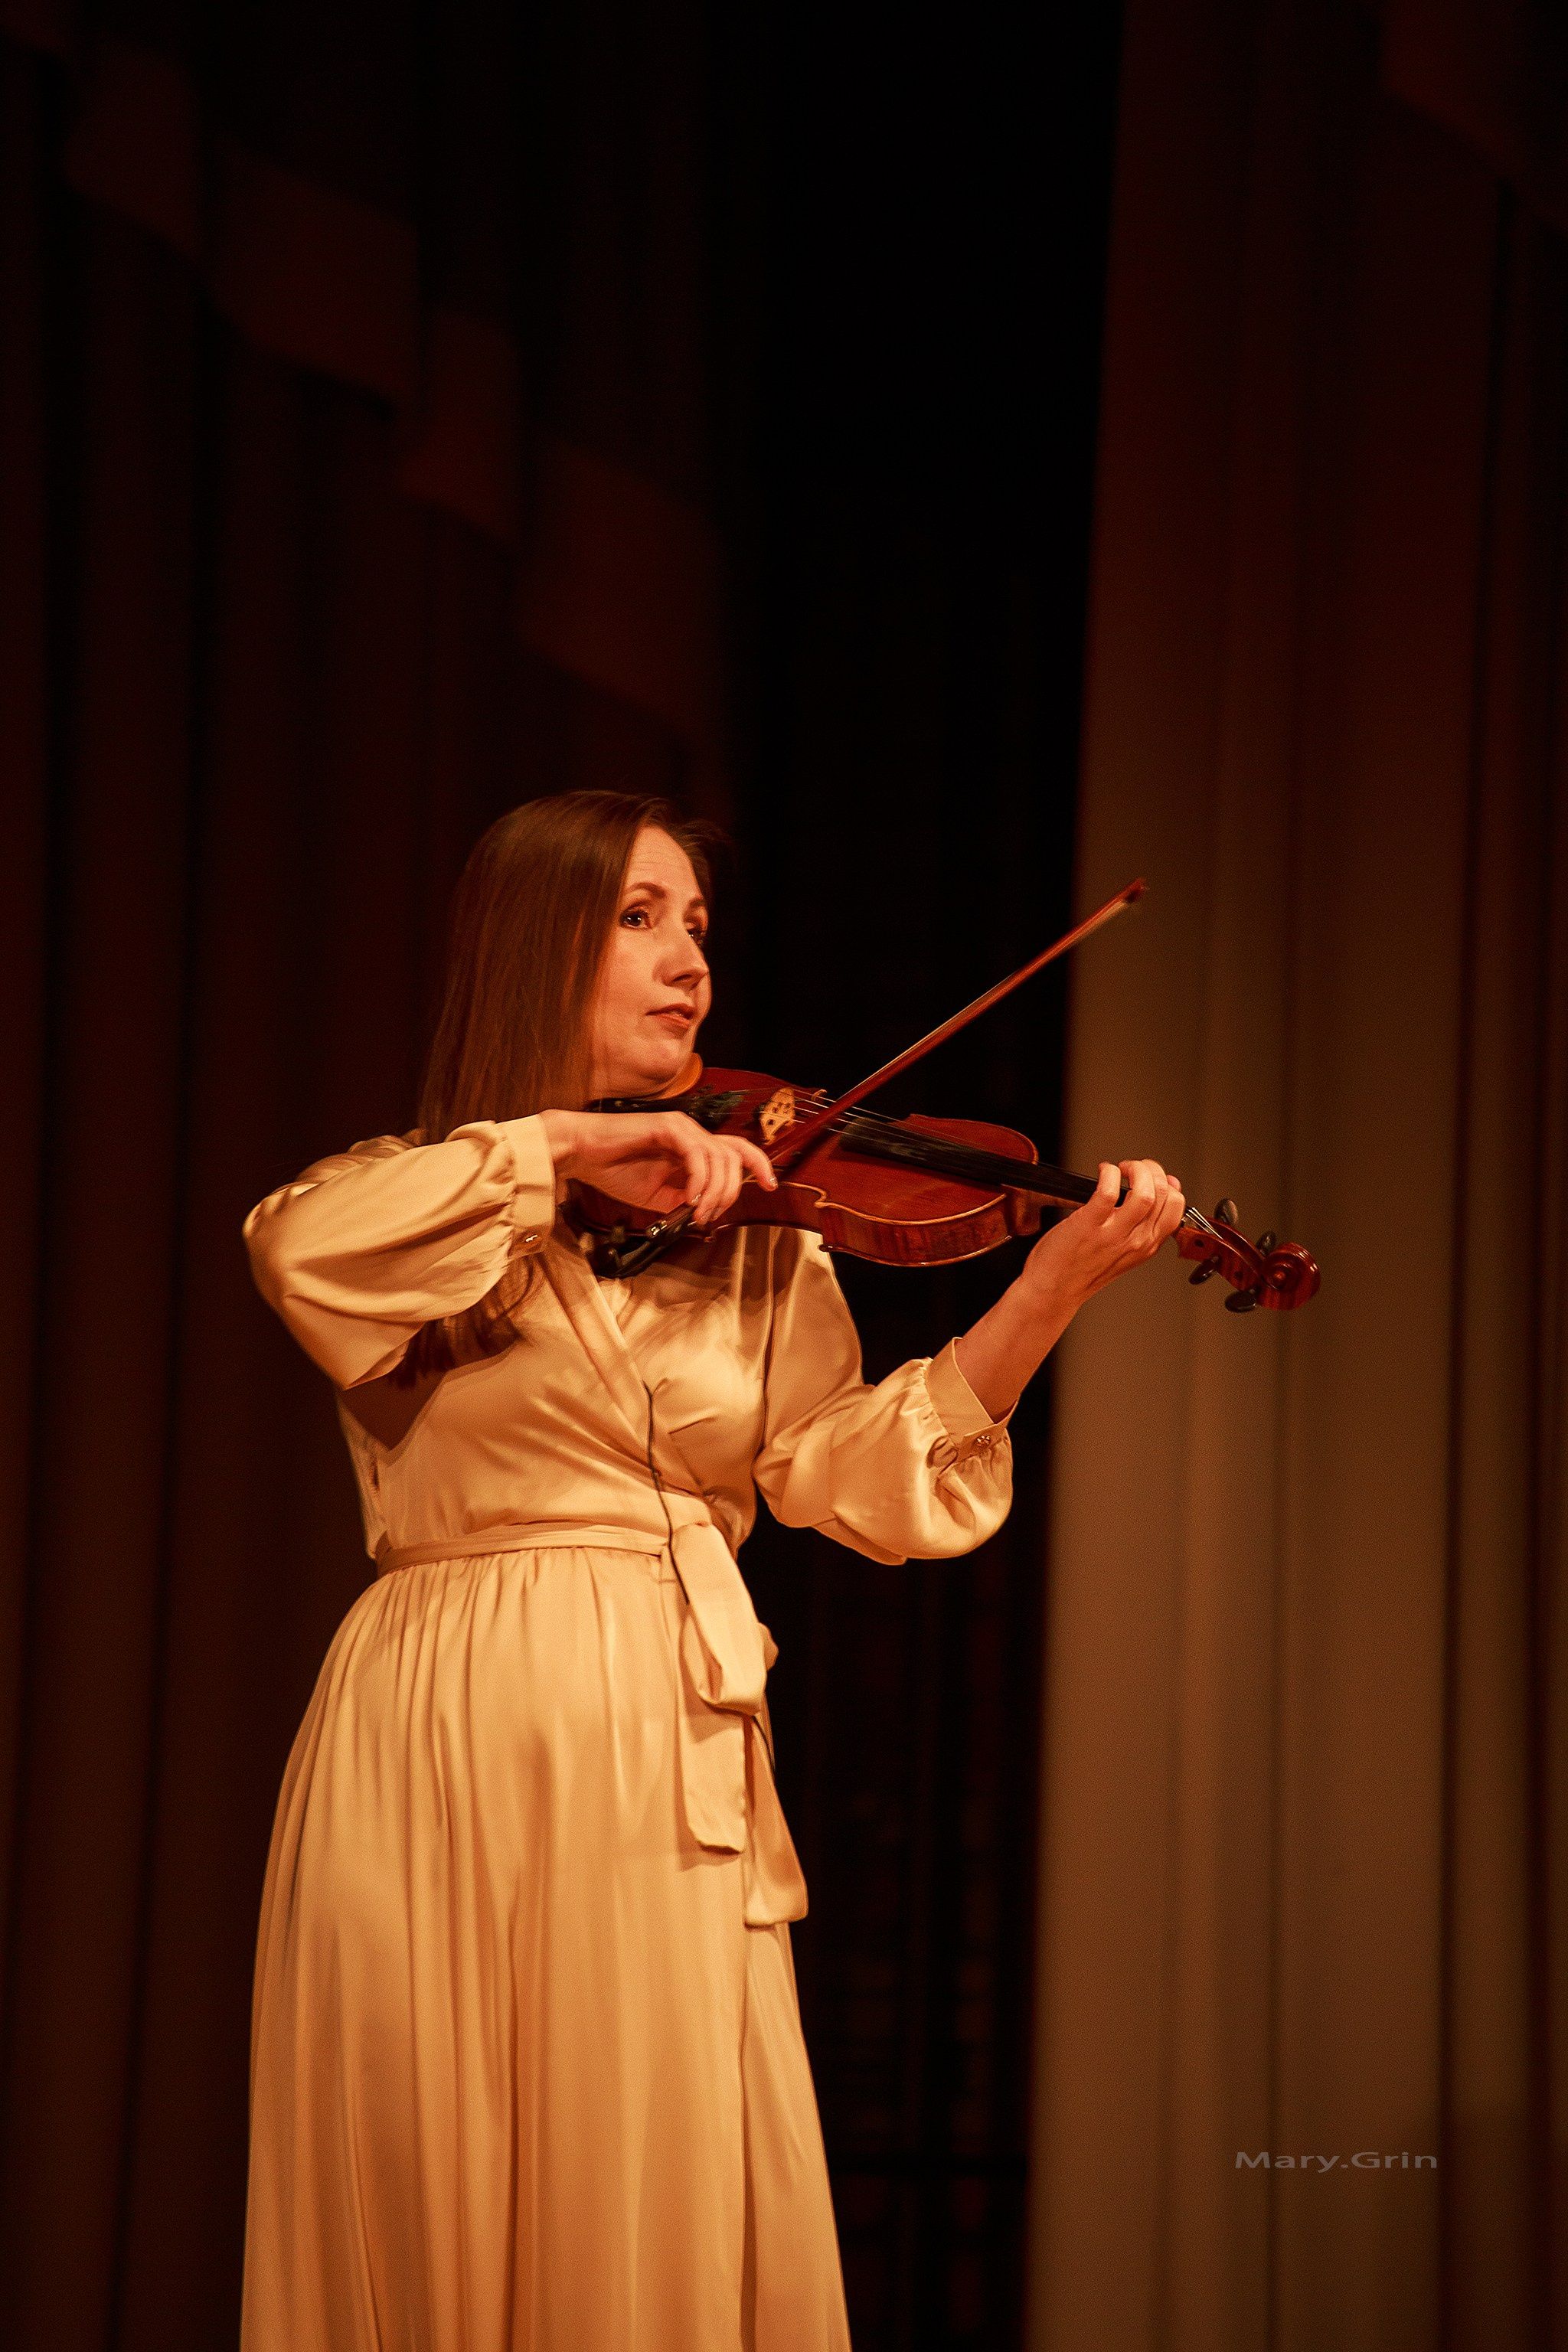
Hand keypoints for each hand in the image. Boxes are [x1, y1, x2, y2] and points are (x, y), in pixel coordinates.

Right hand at [539, 1108, 777, 1227]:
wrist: (582, 1154)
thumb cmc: (615, 1170)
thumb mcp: (659, 1197)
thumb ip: (685, 1202)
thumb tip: (706, 1216)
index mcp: (693, 1147)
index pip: (738, 1150)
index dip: (759, 1165)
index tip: (769, 1186)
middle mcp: (692, 1132)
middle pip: (734, 1159)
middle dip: (730, 1193)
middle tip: (708, 1218)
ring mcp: (682, 1127)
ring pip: (720, 1158)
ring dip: (714, 1192)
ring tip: (696, 1213)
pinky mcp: (667, 1127)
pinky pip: (698, 1155)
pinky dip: (699, 1181)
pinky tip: (688, 1198)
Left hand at [1022, 1157, 1185, 1312]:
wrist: (1053, 1290)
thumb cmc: (1081, 1270)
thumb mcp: (1123, 1253)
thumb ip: (1138, 1229)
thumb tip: (1149, 1198)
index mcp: (1147, 1246)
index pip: (1176, 1207)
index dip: (1169, 1184)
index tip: (1155, 1176)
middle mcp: (1136, 1241)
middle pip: (1165, 1195)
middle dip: (1153, 1171)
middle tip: (1135, 1168)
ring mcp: (1113, 1233)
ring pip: (1145, 1192)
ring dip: (1137, 1170)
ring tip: (1122, 1169)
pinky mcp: (1089, 1224)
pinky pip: (1108, 1190)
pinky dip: (1109, 1173)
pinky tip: (1103, 1172)